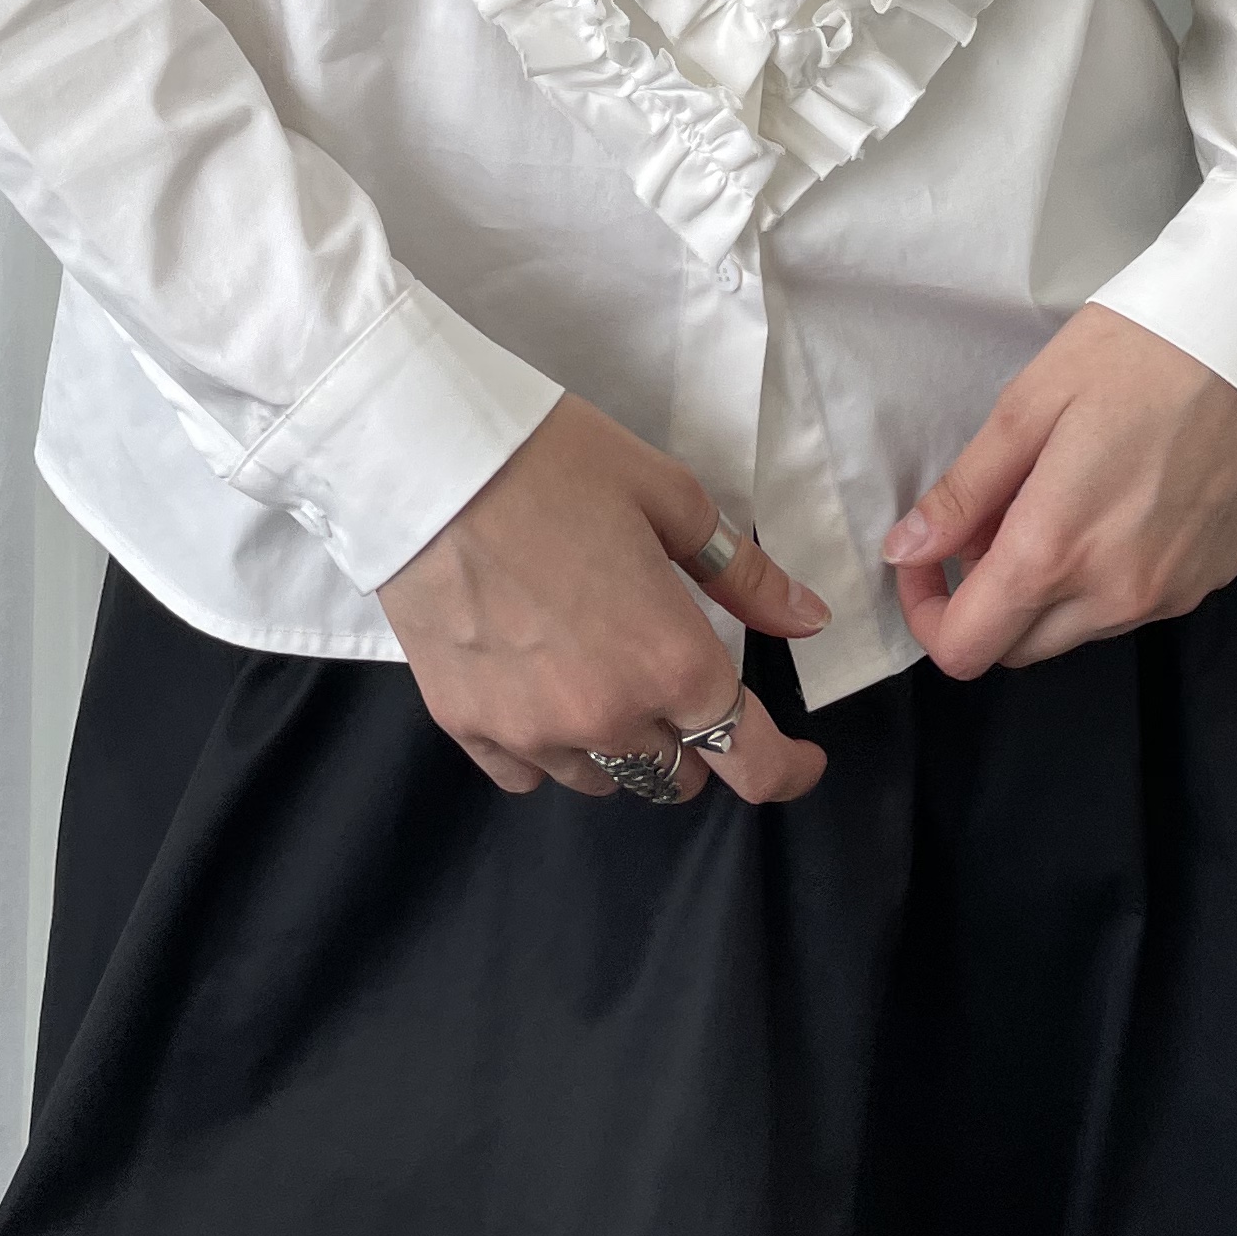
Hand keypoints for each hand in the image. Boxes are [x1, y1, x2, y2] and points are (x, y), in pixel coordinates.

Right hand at [375, 393, 832, 804]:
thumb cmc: (557, 462)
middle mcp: (605, 716)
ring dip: (622, 743)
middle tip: (674, 671)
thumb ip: (744, 574)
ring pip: (604, 778)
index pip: (751, 761)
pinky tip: (540, 687)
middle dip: (694, 736)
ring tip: (601, 671)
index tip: (800, 759)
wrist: (427, 457)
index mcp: (669, 661)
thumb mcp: (669, 497)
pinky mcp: (465, 724)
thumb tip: (809, 620)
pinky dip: (548, 747)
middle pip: (678, 775)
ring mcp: (529, 730)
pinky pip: (527, 774)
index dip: (787, 770)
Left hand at [879, 306, 1236, 676]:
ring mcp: (1170, 595)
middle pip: (1017, 647)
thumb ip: (964, 492)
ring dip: (1044, 591)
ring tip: (1055, 499)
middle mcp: (1116, 594)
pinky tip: (1113, 506)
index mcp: (1057, 549)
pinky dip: (1101, 578)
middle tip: (990, 516)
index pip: (967, 646)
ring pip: (1074, 631)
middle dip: (983, 599)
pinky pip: (1131, 608)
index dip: (928, 611)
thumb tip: (905, 549)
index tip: (925, 558)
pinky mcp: (1208, 581)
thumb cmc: (1136, 354)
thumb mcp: (1028, 406)